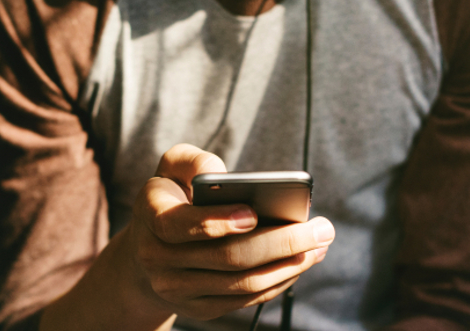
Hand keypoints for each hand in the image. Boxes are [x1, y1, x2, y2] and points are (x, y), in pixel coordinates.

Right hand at [122, 143, 334, 321]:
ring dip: (288, 265)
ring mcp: (177, 289)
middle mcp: (157, 258)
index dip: (218, 221)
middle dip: (280, 242)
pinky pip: (245, 300)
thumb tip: (221, 174)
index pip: (180, 225)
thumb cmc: (171, 195)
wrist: (147, 248)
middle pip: (227, 258)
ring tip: (320, 244)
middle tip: (322, 227)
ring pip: (241, 284)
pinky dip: (278, 281)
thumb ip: (194, 161)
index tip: (254, 213)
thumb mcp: (172, 166)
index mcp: (150, 216)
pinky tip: (302, 261)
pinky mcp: (198, 308)